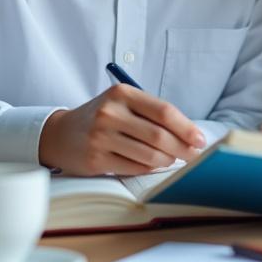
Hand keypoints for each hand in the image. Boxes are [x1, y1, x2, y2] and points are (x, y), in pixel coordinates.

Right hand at [38, 85, 205, 175]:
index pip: (164, 111)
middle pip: (159, 135)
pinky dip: (148, 168)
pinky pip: (134, 168)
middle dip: (183, 148)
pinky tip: (151, 164)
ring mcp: (101, 137)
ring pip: (149, 155)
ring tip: (170, 159)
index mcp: (122, 93)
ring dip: (166, 160)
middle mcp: (110, 113)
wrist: (60, 134)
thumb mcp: (123, 104)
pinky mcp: (95, 159)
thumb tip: (191, 134)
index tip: (200, 139)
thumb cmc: (103, 118)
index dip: (187, 127)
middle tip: (194, 156)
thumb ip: (153, 114)